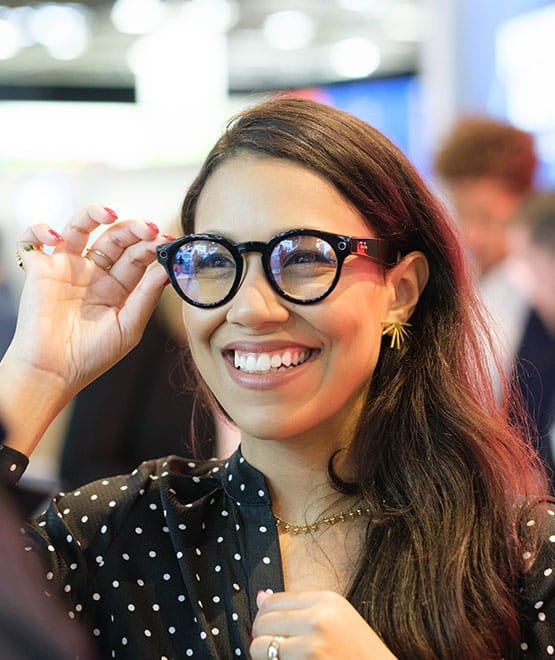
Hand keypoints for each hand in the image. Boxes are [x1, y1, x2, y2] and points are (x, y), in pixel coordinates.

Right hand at [0, 203, 171, 456]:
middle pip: (114, 237)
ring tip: (110, 213)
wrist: (54, 372)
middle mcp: (94, 272)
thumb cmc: (92, 355)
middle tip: (149, 228)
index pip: (137, 256)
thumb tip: (167, 271)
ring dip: (94, 213)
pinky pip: (33, 240)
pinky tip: (55, 236)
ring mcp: (67, 267)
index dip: (152, 246)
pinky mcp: (40, 269)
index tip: (168, 241)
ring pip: (79, 227)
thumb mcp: (129, 327)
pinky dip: (39, 230)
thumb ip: (146, 297)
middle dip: (133, 228)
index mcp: (118, 285)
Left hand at [250, 590, 396, 658]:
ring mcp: (311, 646)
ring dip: (264, 656)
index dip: (265, 616)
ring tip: (282, 659)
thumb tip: (260, 598)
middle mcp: (318, 619)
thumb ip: (299, 607)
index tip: (267, 628)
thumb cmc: (359, 652)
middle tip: (272, 648)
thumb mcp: (336, 618)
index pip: (274, 600)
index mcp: (326, 600)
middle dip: (261, 636)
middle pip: (263, 621)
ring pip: (259, 646)